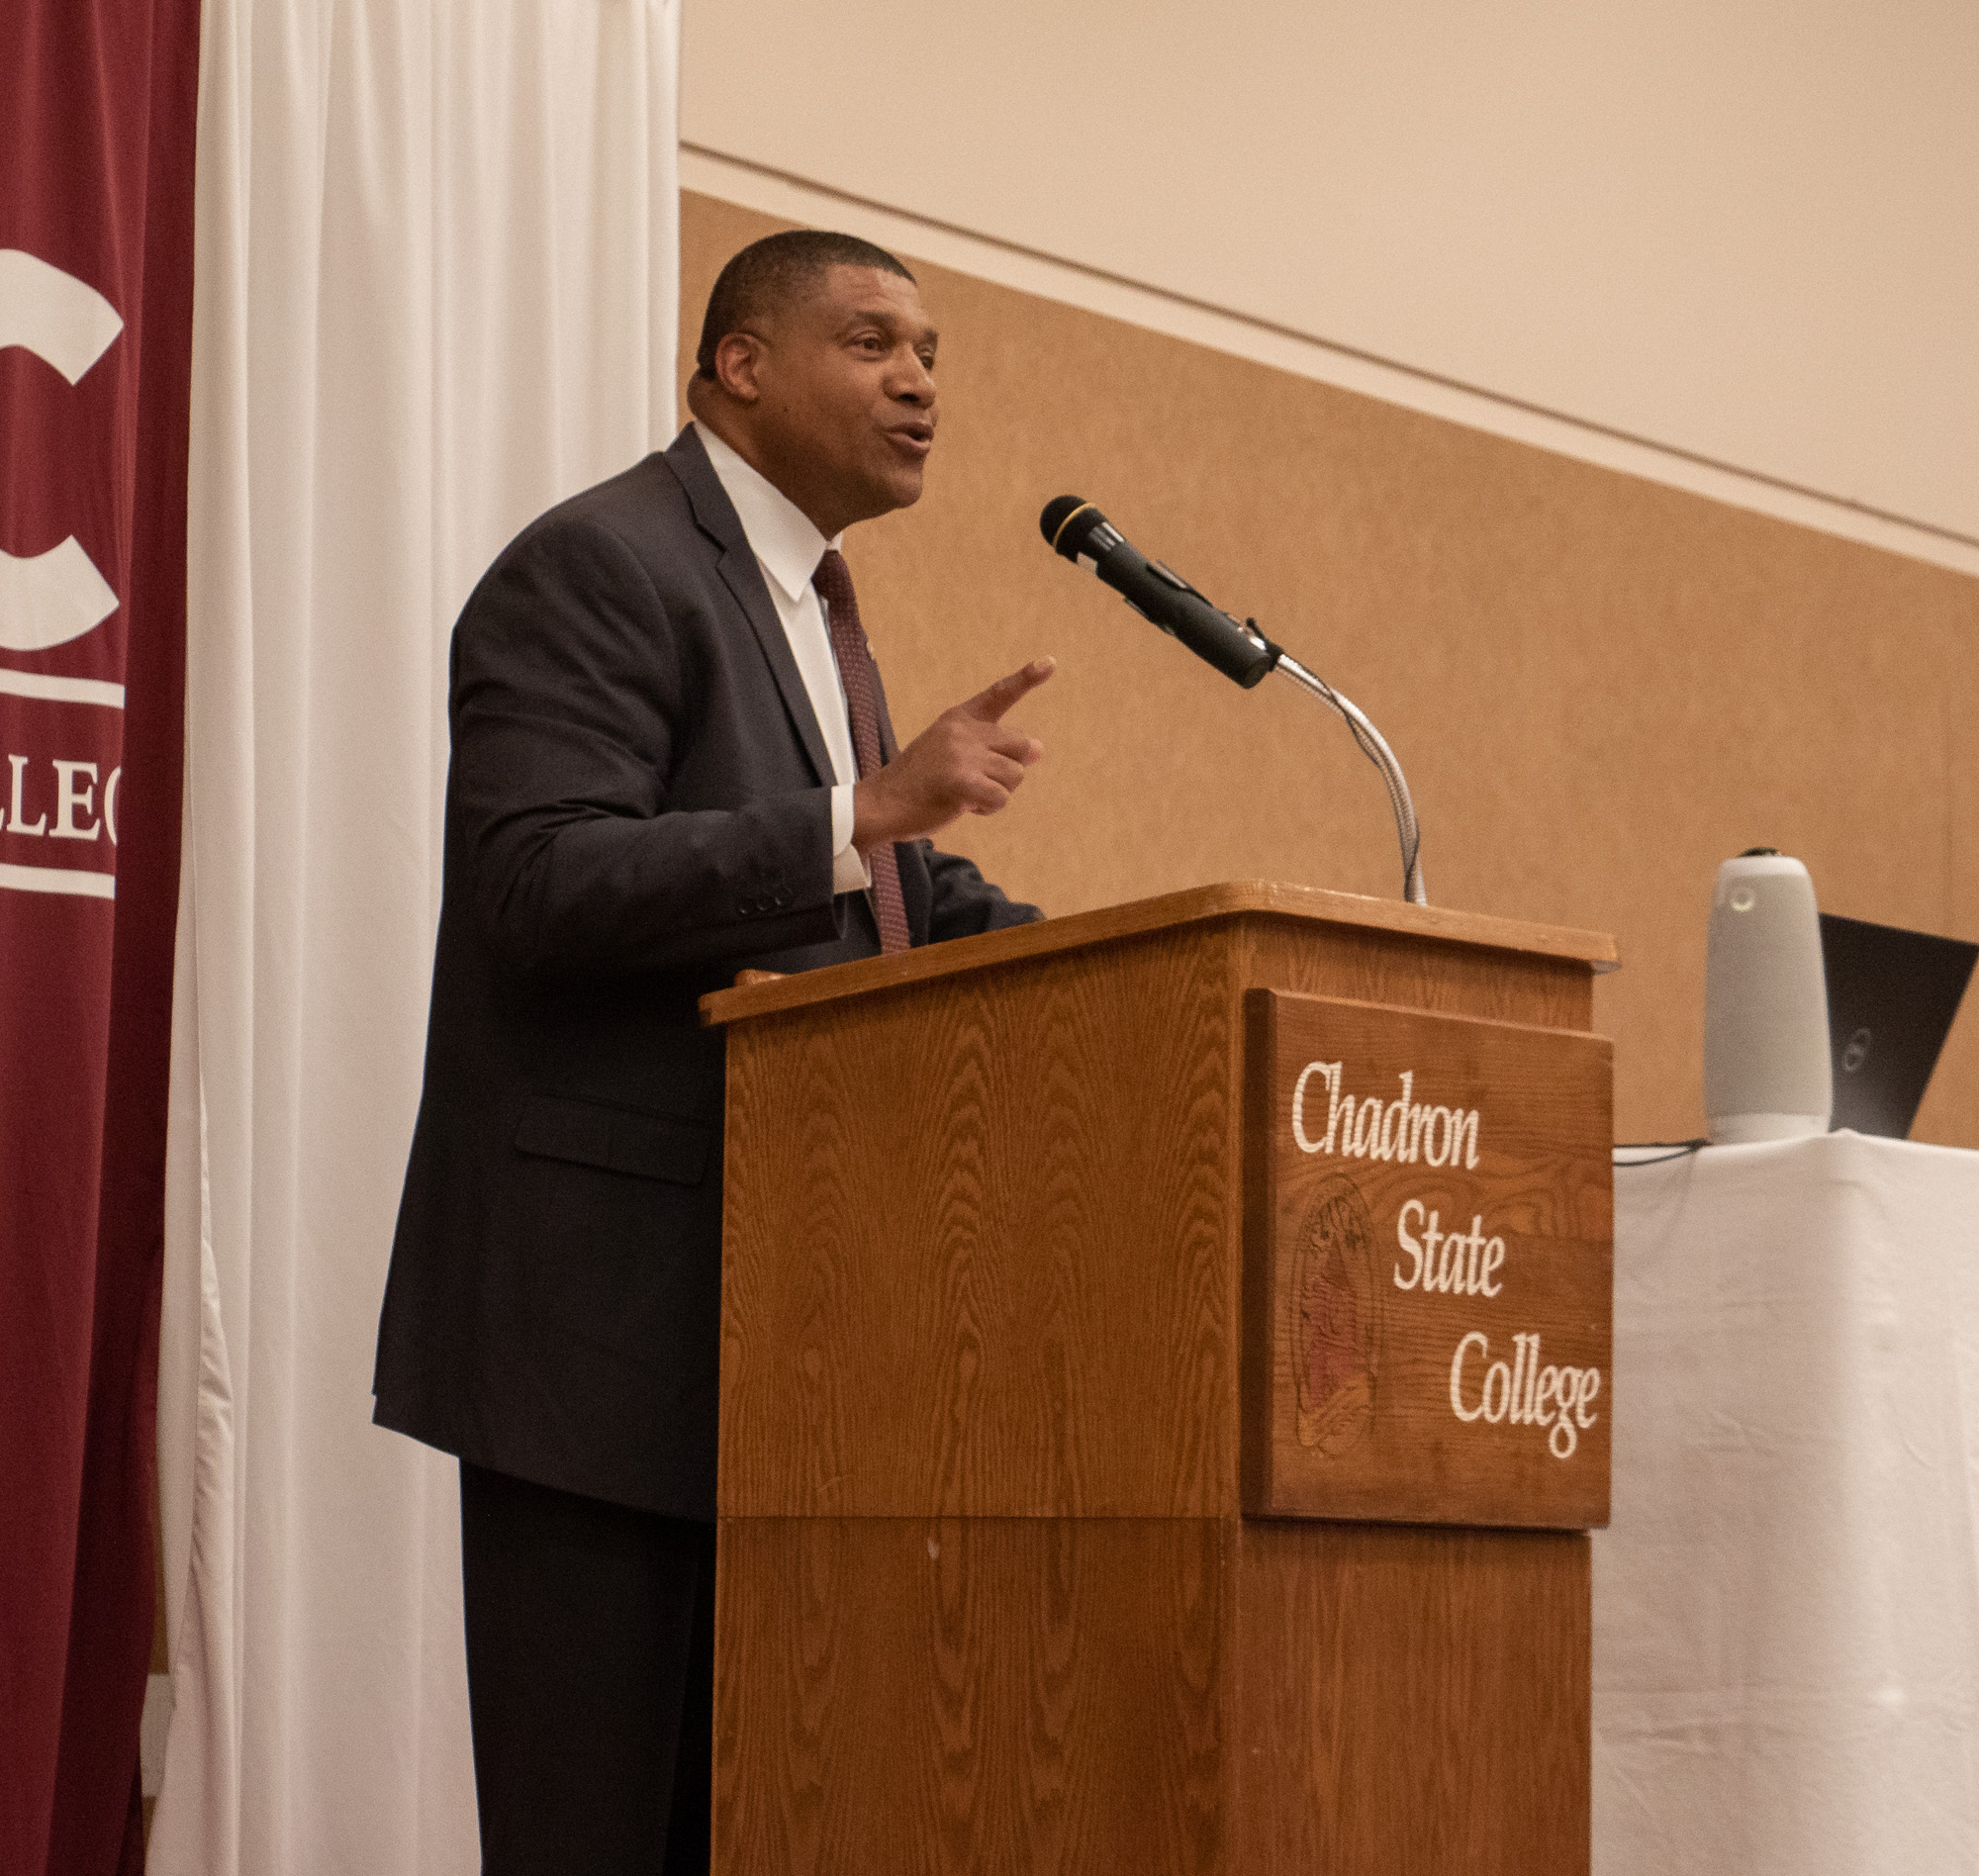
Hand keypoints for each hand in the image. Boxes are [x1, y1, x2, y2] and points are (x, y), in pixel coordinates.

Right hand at [852, 657, 1054, 849]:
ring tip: (965, 794)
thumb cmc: (920, 781)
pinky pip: (1001, 798)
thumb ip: (992, 747)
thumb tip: (1039, 749)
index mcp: (959, 718)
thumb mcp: (953, 752)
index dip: (1027, 678)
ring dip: (997, 793)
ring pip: (1015, 776)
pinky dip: (989, 809)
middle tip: (980, 780)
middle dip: (1010, 770)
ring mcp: (962, 754)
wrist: (882, 803)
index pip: (999, 694)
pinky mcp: (962, 782)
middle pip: (1022, 746)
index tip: (1050, 663)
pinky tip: (964, 806)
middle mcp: (963, 730)